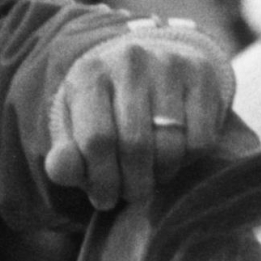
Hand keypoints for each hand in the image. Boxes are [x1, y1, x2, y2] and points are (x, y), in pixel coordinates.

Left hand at [41, 21, 238, 210]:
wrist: (149, 69)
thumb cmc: (107, 112)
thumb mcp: (77, 131)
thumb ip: (65, 157)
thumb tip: (59, 169)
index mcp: (88, 73)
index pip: (97, 139)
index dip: (102, 179)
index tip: (105, 199)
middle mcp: (128, 61)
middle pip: (135, 144)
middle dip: (133, 183)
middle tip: (132, 195)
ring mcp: (168, 64)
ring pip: (171, 144)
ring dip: (161, 174)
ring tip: (153, 176)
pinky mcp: (202, 74)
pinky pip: (201, 139)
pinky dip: (188, 160)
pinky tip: (176, 156)